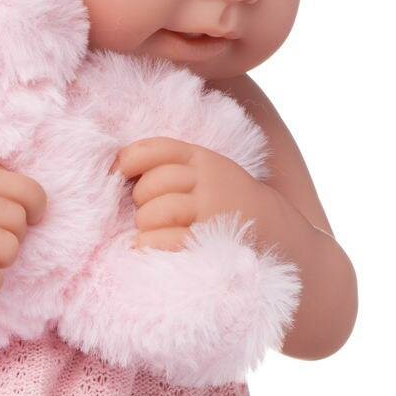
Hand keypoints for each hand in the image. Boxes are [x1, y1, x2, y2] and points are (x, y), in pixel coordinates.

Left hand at [114, 137, 268, 251]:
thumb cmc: (228, 203)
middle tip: (148, 213)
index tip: (118, 174)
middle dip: (140, 201)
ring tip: (150, 231)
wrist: (278, 235)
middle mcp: (208, 182)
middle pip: (150, 185)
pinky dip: (148, 244)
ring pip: (155, 213)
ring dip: (144, 225)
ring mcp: (211, 212)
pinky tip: (146, 246)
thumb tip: (117, 167)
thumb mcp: (208, 173)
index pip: (155, 150)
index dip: (128, 160)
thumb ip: (172, 167)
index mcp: (202, 160)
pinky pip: (164, 240)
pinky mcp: (210, 242)